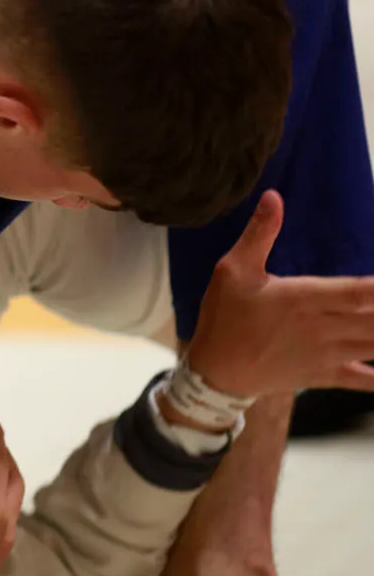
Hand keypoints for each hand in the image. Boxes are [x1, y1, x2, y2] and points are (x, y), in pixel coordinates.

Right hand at [187, 190, 373, 399]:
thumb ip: (258, 235)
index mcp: (303, 298)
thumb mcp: (232, 270)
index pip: (358, 290)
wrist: (215, 370)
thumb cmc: (224, 317)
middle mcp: (322, 327)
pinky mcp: (325, 375)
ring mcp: (327, 354)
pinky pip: (363, 379)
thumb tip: (274, 197)